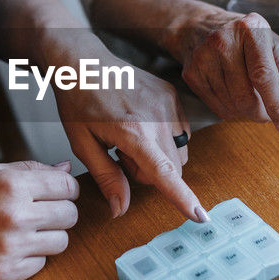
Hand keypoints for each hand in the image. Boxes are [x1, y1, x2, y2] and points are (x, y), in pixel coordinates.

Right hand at [0, 161, 79, 279]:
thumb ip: (28, 170)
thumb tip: (65, 170)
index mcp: (10, 185)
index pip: (67, 186)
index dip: (66, 189)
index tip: (58, 193)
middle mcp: (14, 215)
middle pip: (70, 215)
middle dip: (60, 212)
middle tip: (41, 213)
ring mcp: (10, 248)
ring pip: (61, 242)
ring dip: (48, 236)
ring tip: (25, 232)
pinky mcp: (4, 274)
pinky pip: (41, 265)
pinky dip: (30, 258)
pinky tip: (9, 249)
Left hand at [52, 55, 206, 222]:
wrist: (84, 62)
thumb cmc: (78, 100)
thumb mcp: (83, 144)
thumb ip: (106, 178)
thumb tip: (121, 210)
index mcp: (132, 131)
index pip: (163, 172)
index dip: (182, 197)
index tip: (200, 216)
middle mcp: (157, 117)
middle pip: (172, 168)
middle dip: (149, 172)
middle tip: (120, 153)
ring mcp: (168, 104)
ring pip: (178, 152)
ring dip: (159, 156)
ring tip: (130, 138)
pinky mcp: (172, 96)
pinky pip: (180, 132)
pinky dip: (164, 138)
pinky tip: (141, 125)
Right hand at [172, 9, 278, 133]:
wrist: (201, 27)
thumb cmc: (247, 40)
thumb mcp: (275, 48)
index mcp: (251, 29)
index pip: (264, 76)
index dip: (277, 105)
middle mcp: (224, 40)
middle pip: (246, 97)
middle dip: (262, 113)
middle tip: (268, 111)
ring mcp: (203, 56)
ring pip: (232, 106)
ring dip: (246, 111)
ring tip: (249, 95)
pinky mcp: (191, 73)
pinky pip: (217, 108)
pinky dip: (231, 110)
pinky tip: (232, 93)